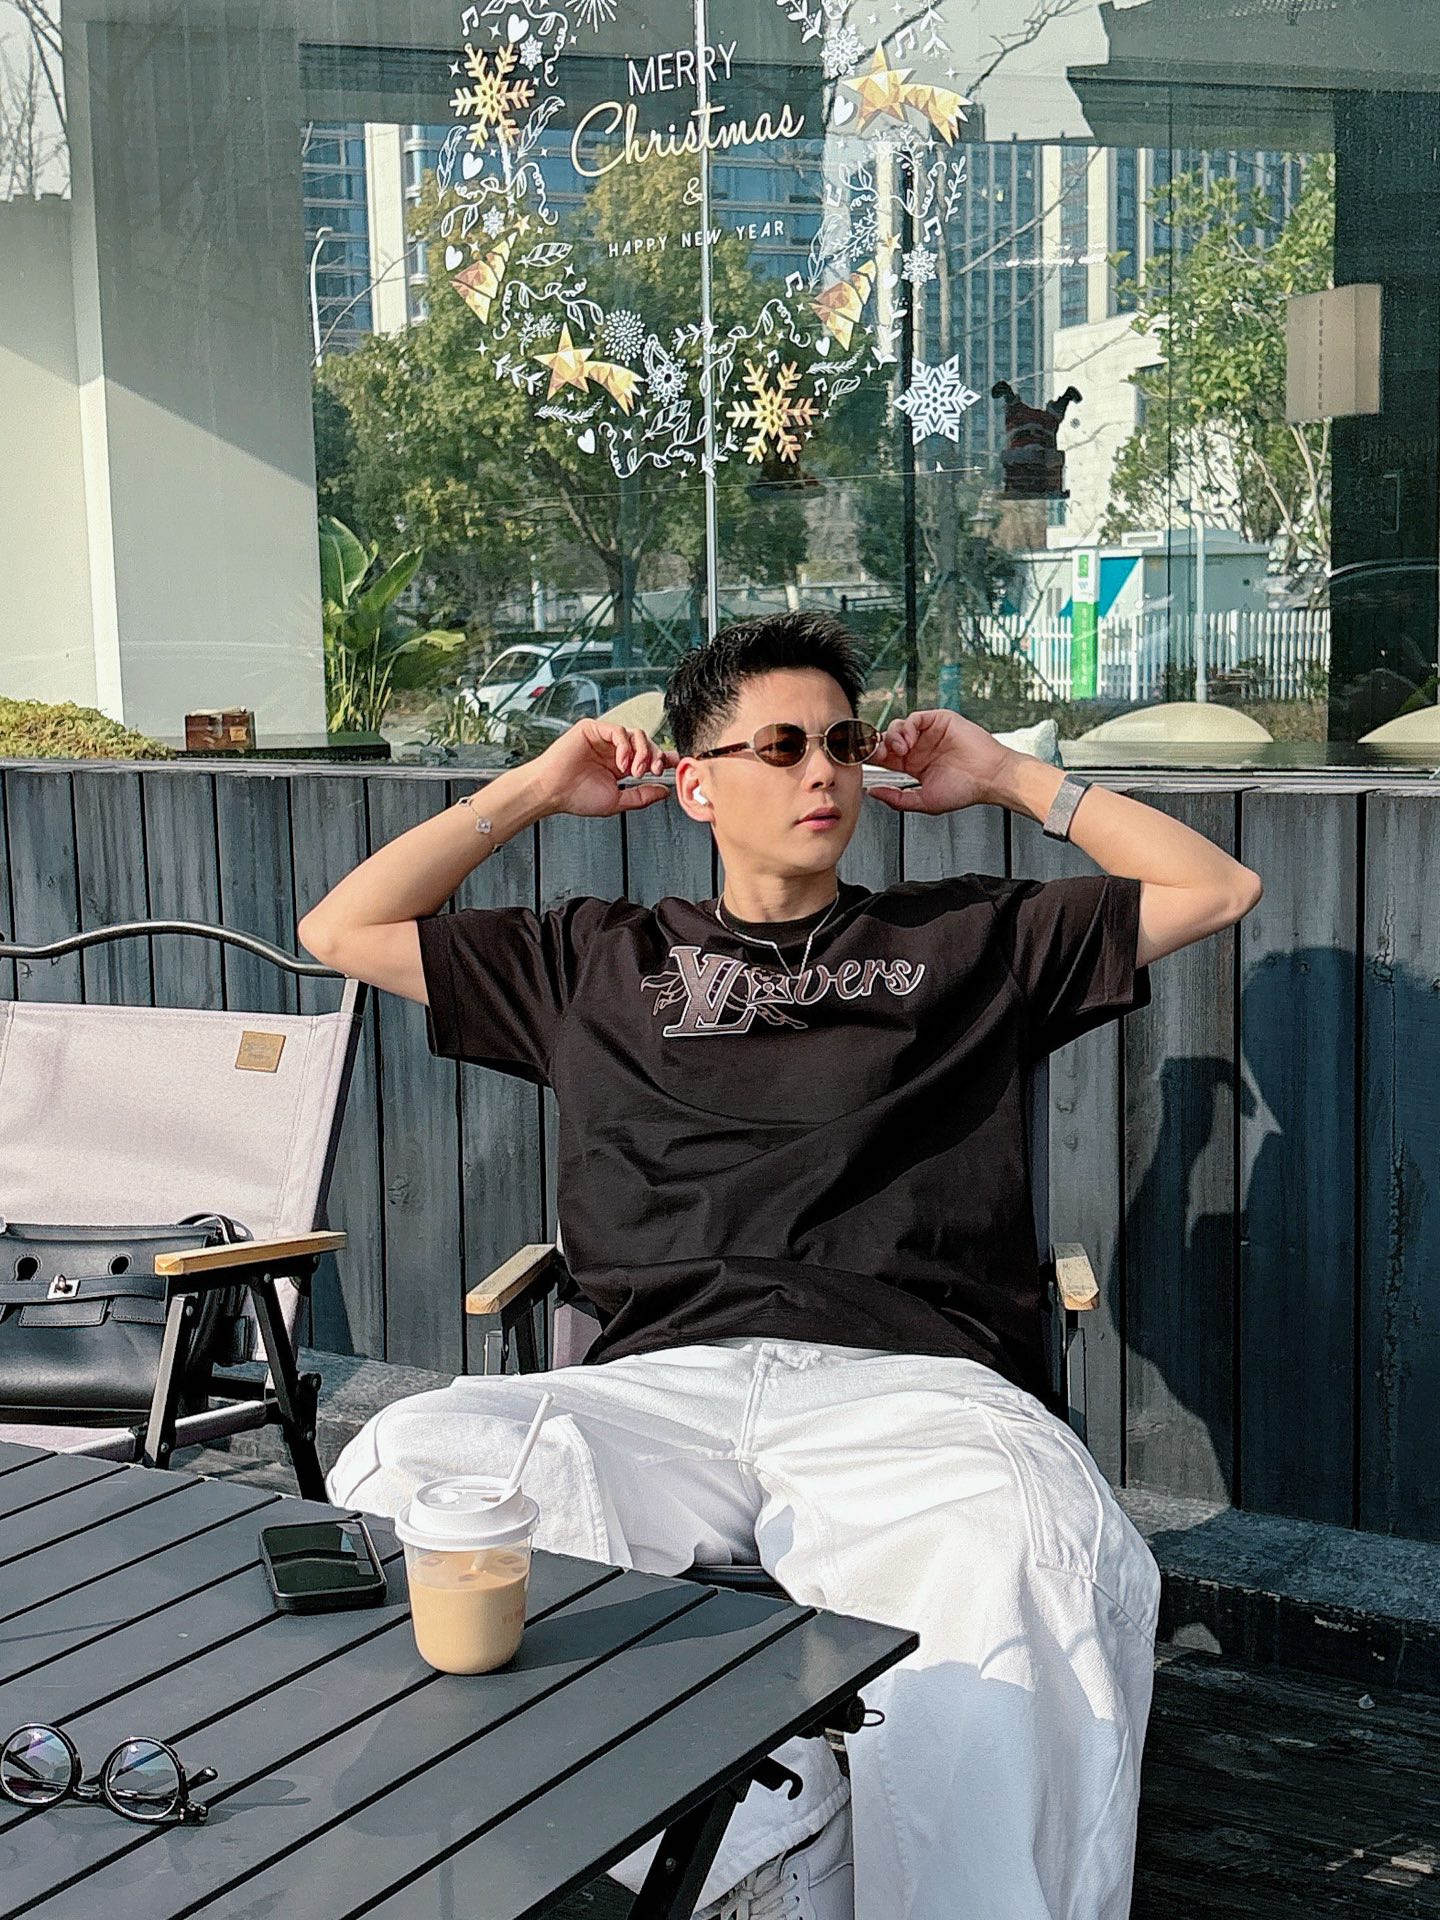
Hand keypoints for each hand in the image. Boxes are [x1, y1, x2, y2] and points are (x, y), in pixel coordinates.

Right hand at [530, 719, 677, 818]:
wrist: (552, 792)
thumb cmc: (576, 797)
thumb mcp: (617, 801)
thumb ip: (642, 796)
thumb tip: (664, 792)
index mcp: (621, 766)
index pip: (649, 756)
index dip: (664, 758)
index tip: (676, 764)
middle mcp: (614, 750)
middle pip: (647, 743)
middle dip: (655, 756)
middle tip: (653, 771)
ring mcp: (604, 739)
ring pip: (636, 734)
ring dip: (642, 752)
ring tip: (634, 770)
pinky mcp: (592, 729)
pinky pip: (617, 730)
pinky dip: (624, 745)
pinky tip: (621, 761)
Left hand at [866, 709, 1013, 814]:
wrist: (990, 777)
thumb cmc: (965, 790)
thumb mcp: (924, 801)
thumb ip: (897, 799)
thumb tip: (873, 792)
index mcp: (913, 766)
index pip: (885, 758)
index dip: (873, 758)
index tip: (864, 762)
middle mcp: (919, 749)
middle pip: (887, 739)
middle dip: (878, 745)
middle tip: (876, 753)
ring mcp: (928, 734)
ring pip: (898, 727)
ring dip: (893, 737)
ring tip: (900, 750)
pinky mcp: (939, 721)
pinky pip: (915, 718)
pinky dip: (907, 727)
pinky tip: (909, 741)